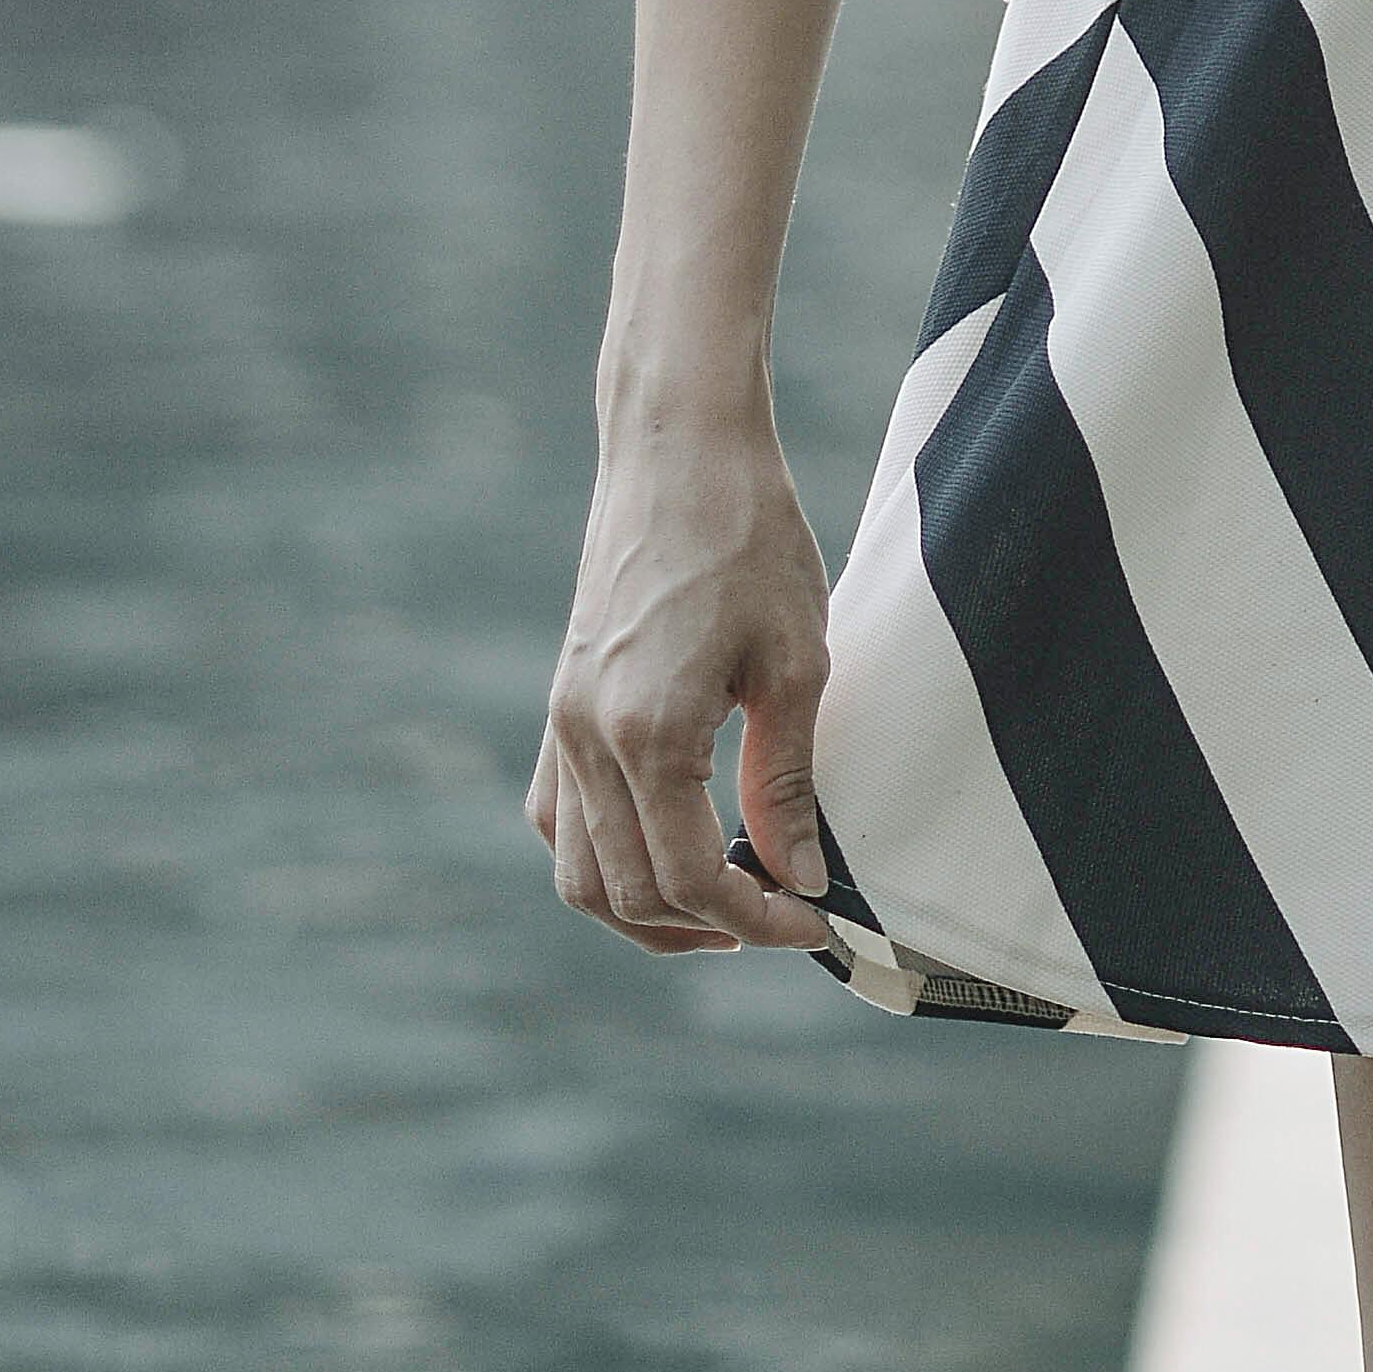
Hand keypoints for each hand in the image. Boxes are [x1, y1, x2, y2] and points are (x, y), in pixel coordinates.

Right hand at [529, 415, 842, 954]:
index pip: (690, 880)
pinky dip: (605, 859)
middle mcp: (584, 739)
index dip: (756, 920)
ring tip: (724, 906)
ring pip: (578, 873)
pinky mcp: (558, 703)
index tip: (814, 922)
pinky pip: (558, 819)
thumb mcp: (795, 659)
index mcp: (646, 732)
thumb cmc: (749, 536)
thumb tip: (796, 878)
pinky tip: (668, 846)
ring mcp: (559, 722)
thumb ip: (784, 780)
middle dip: (708, 927)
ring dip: (646, 911)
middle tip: (781, 915)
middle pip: (628, 894)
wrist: (678, 444)